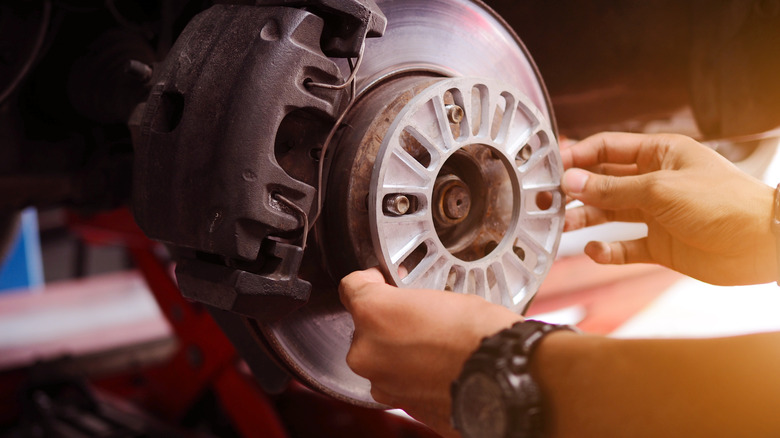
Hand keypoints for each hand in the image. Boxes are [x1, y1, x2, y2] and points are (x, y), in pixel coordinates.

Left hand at [339, 268, 521, 436]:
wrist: (507, 380)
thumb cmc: (480, 334)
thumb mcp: (443, 296)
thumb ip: (407, 302)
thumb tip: (406, 307)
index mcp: (372, 314)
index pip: (351, 287)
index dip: (370, 281)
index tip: (382, 281)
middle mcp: (366, 352)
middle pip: (365, 328)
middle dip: (387, 323)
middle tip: (418, 317)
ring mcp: (382, 384)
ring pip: (381, 359)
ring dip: (399, 352)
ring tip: (435, 345)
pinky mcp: (400, 408)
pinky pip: (400, 384)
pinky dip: (414, 376)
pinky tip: (440, 367)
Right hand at [561, 132, 775, 284]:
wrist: (762, 245)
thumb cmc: (722, 203)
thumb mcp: (660, 189)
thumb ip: (612, 188)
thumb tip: (571, 181)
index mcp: (659, 154)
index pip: (608, 148)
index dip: (579, 156)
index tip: (552, 168)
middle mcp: (654, 182)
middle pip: (602, 182)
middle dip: (575, 190)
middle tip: (547, 201)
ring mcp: (656, 214)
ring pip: (608, 214)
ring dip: (584, 219)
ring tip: (561, 227)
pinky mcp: (660, 245)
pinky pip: (624, 246)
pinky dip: (607, 250)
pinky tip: (596, 251)